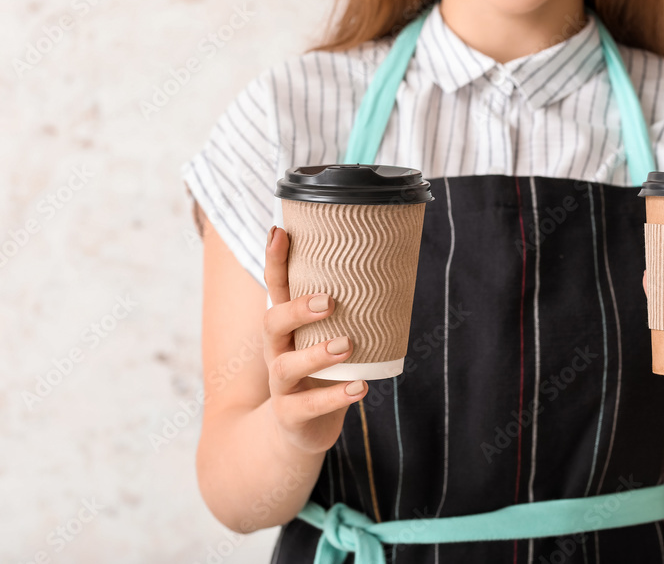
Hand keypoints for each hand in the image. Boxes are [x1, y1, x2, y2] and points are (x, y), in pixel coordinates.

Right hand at [263, 225, 367, 454]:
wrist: (299, 431)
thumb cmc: (322, 374)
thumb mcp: (327, 341)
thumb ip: (349, 314)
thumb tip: (392, 271)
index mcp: (285, 328)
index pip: (275, 289)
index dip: (275, 261)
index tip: (280, 231)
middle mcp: (276, 352)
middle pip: (271, 323)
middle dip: (297, 309)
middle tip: (329, 301)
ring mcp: (280, 385)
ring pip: (286, 367)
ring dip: (316, 355)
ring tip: (347, 345)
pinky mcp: (290, 415)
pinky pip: (307, 407)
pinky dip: (335, 397)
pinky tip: (359, 388)